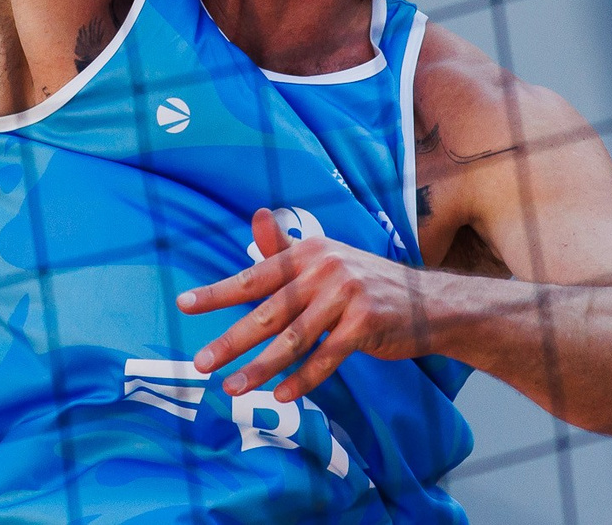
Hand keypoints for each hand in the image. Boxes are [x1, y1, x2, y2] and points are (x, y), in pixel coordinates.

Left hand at [177, 209, 445, 402]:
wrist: (427, 302)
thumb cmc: (364, 282)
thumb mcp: (325, 259)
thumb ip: (285, 248)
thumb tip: (256, 216)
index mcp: (307, 252)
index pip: (254, 275)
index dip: (218, 292)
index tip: (184, 304)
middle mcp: (324, 269)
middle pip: (268, 312)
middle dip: (231, 340)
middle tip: (201, 362)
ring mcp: (346, 297)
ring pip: (293, 340)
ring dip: (260, 368)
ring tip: (233, 387)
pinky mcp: (365, 325)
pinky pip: (326, 358)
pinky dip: (302, 379)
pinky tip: (281, 395)